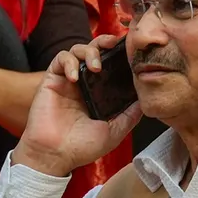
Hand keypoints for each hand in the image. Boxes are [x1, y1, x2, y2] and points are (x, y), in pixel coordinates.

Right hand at [10, 36, 142, 177]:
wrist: (55, 155)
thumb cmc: (81, 147)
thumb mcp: (113, 132)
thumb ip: (129, 116)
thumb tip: (145, 101)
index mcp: (98, 93)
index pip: (109, 65)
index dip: (118, 54)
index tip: (129, 50)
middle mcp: (83, 83)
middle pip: (94, 50)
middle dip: (104, 42)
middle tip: (114, 43)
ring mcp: (67, 80)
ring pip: (77, 50)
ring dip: (88, 52)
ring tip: (95, 67)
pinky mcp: (52, 80)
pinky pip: (60, 59)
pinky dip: (69, 62)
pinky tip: (74, 77)